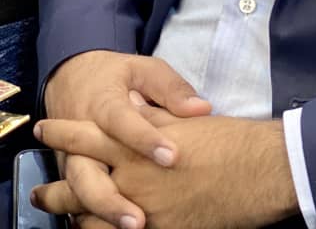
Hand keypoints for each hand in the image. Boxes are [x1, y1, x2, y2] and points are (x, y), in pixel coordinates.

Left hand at [32, 108, 297, 228]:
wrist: (258, 171)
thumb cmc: (227, 140)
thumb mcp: (184, 121)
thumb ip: (154, 120)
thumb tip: (135, 114)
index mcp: (138, 144)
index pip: (88, 136)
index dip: (64, 133)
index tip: (46, 129)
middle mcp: (133, 178)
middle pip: (80, 184)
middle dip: (55, 188)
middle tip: (40, 189)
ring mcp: (144, 210)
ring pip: (93, 219)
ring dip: (76, 217)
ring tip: (67, 217)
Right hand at [42, 51, 211, 226]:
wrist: (71, 80)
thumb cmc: (117, 76)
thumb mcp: (144, 70)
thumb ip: (171, 89)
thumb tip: (201, 108)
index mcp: (103, 104)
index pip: (122, 123)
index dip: (145, 140)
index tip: (172, 157)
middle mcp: (81, 136)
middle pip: (87, 172)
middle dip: (111, 198)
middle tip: (141, 219)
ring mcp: (72, 159)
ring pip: (79, 191)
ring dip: (103, 211)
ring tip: (134, 226)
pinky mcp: (72, 173)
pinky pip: (77, 198)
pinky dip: (93, 216)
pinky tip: (117, 228)